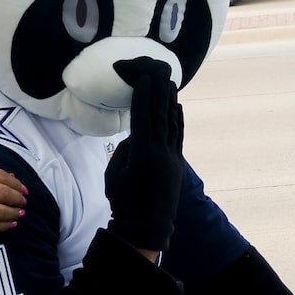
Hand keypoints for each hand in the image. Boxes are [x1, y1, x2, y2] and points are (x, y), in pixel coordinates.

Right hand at [0, 158, 22, 234]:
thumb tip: (8, 177)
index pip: (1, 177)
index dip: (16, 184)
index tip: (23, 189)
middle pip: (5, 194)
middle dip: (18, 199)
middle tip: (24, 202)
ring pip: (1, 211)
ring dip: (14, 213)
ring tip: (20, 213)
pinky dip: (4, 225)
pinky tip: (10, 224)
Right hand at [104, 58, 184, 253]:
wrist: (147, 227)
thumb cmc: (124, 203)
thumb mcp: (115, 175)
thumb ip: (127, 151)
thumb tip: (138, 137)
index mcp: (143, 154)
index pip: (144, 116)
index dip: (144, 94)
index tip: (144, 76)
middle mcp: (161, 152)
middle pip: (160, 113)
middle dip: (159, 88)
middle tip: (158, 67)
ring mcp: (172, 157)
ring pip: (172, 122)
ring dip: (169, 99)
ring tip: (168, 80)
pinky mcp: (178, 164)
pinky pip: (178, 135)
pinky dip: (177, 119)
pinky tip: (177, 106)